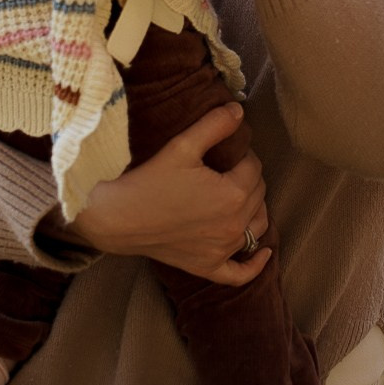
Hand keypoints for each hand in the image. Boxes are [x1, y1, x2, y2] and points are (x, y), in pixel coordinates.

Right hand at [70, 103, 271, 284]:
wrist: (118, 217)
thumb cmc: (150, 180)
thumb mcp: (183, 145)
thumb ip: (214, 125)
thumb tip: (239, 111)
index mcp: (233, 195)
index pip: (254, 167)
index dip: (243, 153)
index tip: (226, 148)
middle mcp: (234, 226)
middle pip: (259, 194)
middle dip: (248, 177)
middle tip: (227, 166)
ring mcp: (222, 251)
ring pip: (257, 227)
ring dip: (255, 209)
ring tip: (242, 193)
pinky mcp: (208, 267)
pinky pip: (240, 273)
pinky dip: (256, 265)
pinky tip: (265, 253)